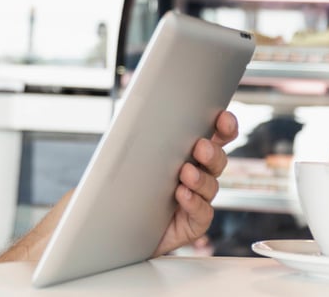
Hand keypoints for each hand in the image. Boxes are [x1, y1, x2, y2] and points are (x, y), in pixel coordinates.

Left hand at [0, 109, 240, 265]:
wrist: (104, 221)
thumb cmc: (117, 182)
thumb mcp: (125, 153)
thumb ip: (140, 132)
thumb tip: (138, 104)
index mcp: (183, 152)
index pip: (213, 136)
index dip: (224, 126)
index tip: (224, 118)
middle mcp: (195, 174)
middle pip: (217, 160)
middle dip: (212, 152)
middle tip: (199, 146)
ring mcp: (195, 199)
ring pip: (212, 186)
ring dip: (201, 178)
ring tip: (185, 173)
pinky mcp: (190, 224)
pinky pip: (203, 214)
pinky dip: (195, 203)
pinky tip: (182, 195)